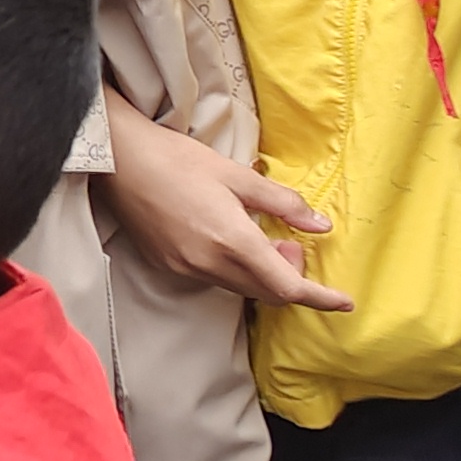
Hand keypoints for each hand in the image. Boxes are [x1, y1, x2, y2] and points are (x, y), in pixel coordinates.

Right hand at [102, 100, 351, 311]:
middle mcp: (208, 263)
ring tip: (259, 238)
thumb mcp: (236, 174)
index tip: (343, 301)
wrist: (116, 158)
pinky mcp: (166, 264)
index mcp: (232, 240)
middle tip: (288, 242)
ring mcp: (184, 267)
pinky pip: (212, 279)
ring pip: (239, 287)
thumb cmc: (176, 159)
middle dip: (289, 277)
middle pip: (266, 292)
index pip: (287, 287)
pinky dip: (232, 269)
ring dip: (260, 274)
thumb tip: (320, 226)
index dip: (319, 297)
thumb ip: (282, 203)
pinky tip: (226, 240)